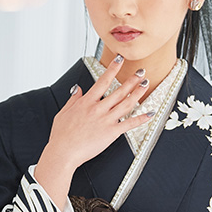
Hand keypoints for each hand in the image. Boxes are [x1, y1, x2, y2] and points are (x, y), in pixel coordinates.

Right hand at [33, 56, 152, 208]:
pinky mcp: (111, 132)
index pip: (103, 81)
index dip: (113, 69)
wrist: (63, 152)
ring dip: (138, 93)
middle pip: (119, 90)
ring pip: (126, 103)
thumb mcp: (63, 113)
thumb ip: (73, 99)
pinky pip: (130, 124)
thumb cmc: (61, 136)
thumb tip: (77, 88)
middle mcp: (98, 109)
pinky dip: (141, 118)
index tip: (120, 59)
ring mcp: (106, 120)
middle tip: (141, 72)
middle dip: (132, 80)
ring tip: (146, 85)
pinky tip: (150, 113)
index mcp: (86, 102)